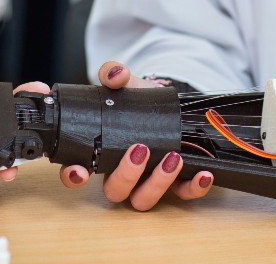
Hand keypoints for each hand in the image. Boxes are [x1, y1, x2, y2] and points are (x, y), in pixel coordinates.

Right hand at [59, 62, 213, 210]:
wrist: (171, 107)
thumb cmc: (141, 102)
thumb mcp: (128, 85)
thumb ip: (115, 74)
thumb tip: (114, 74)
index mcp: (102, 153)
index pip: (78, 173)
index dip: (74, 177)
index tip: (81, 171)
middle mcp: (122, 174)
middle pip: (114, 191)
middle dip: (126, 175)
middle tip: (140, 149)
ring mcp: (148, 184)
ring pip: (144, 200)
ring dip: (158, 184)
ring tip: (172, 157)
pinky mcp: (177, 187)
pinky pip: (184, 196)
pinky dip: (194, 188)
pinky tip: (202, 173)